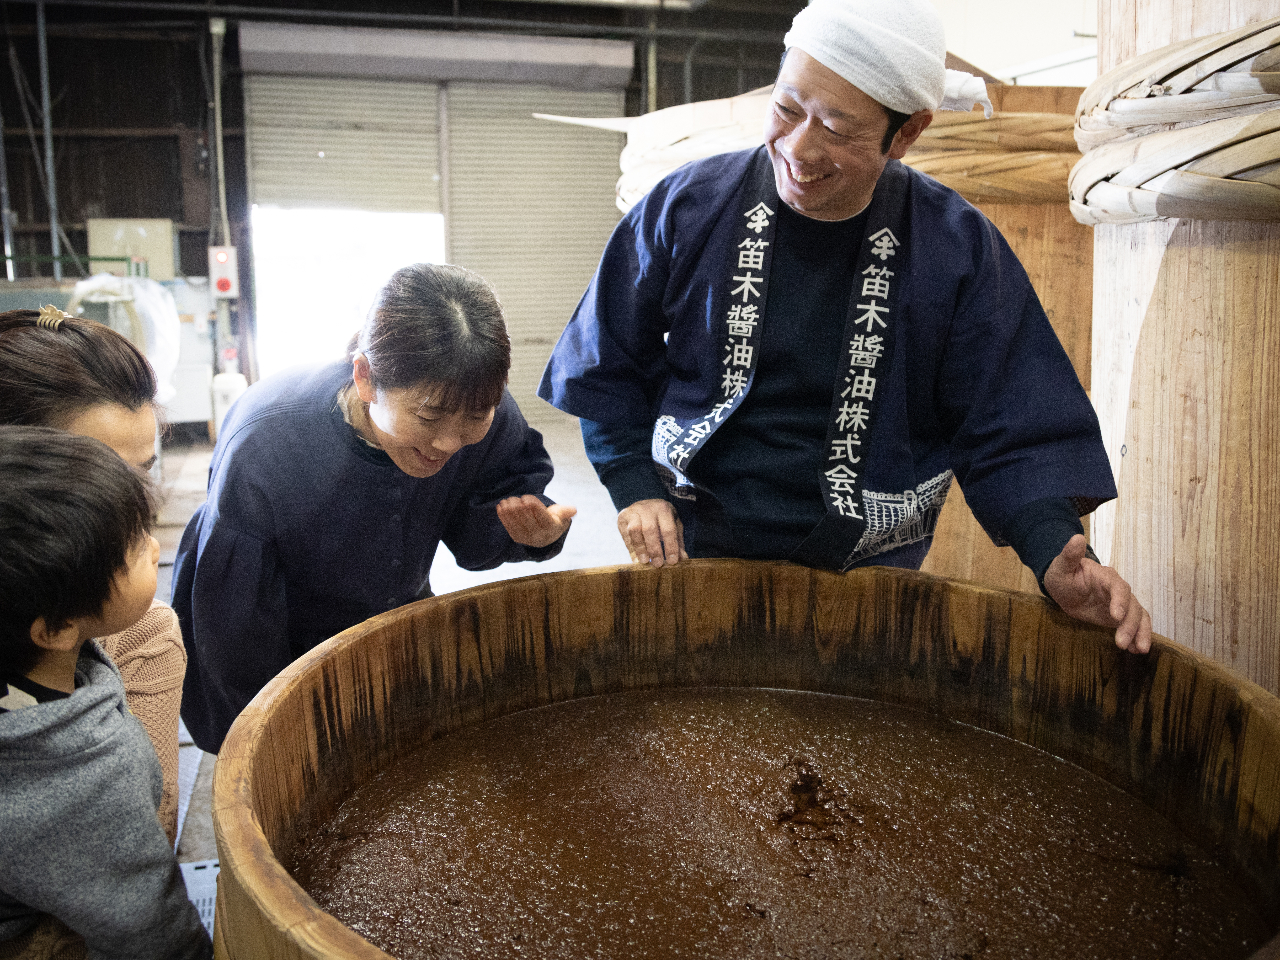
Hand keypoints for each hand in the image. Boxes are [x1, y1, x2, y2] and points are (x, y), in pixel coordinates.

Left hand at [496, 495, 576, 547]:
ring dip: (509, 510)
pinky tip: (500, 507)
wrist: (546, 536)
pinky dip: (503, 516)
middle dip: (518, 506)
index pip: (539, 513)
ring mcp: (527, 538)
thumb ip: (566, 511)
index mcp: (550, 527)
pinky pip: (508, 526)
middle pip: (526, 517)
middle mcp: (539, 535)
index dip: (531, 504)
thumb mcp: (562, 515)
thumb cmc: (554, 519)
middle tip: (514, 498)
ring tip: (506, 500)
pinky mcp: (517, 538)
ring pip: (515, 522)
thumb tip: (573, 510)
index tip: (526, 497)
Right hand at [617, 498, 686, 567]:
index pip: (668, 529)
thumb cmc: (662, 518)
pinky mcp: (622, 517)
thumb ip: (678, 541)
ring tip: (645, 562)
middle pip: (650, 529)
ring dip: (640, 548)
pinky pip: (625, 535)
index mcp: (663, 509)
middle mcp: (647, 507)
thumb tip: (683, 559)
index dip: (670, 546)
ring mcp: (633, 511)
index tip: (672, 562)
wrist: (645, 504)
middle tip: (658, 564)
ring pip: (634, 530)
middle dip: (654, 549)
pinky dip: (631, 549)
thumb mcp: (673, 525)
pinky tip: (636, 559)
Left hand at [1042, 534, 1151, 652]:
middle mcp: (1118, 590)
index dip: (1120, 601)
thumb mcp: (1062, 566)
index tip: (1116, 616)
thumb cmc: (1063, 574)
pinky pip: (1135, 625)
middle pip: (1132, 606)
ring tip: (1138, 650)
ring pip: (1138, 617)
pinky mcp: (1120, 616)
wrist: (1065, 586)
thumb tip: (1076, 537)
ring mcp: (1121, 603)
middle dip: (1130, 624)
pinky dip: (1138, 636)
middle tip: (1121, 643)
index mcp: (1105, 577)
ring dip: (1140, 633)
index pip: (1118, 587)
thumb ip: (1070, 554)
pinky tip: (1135, 650)